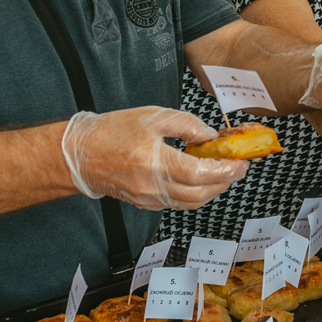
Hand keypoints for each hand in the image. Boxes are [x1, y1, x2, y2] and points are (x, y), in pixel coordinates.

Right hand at [60, 106, 247, 209]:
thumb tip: (211, 136)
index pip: (199, 173)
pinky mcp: (146, 204)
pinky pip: (179, 203)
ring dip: (213, 191)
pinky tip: (202, 180)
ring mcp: (148, 198)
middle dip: (225, 182)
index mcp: (153, 160)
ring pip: (191, 203)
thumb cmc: (112, 132)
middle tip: (238, 168)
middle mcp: (151, 185)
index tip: (240, 162)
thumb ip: (187, 124)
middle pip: (200, 193)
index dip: (224, 170)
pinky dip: (196, 194)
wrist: (81, 155)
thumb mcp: (153, 116)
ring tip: (224, 174)